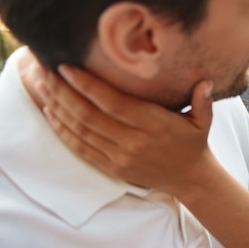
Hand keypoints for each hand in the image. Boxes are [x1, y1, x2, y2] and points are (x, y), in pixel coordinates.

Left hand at [35, 65, 213, 194]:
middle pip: (90, 116)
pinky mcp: (113, 168)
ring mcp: (121, 157)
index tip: (68, 68)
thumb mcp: (204, 120)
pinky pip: (82, 150)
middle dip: (64, 93)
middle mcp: (135, 141)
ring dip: (59, 110)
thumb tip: (205, 81)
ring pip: (82, 132)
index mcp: (155, 125)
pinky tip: (52, 116)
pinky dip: (64, 132)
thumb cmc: (194, 142)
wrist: (191, 179)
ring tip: (42, 89)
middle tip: (45, 73)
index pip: (114, 103)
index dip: (88, 86)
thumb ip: (203, 99)